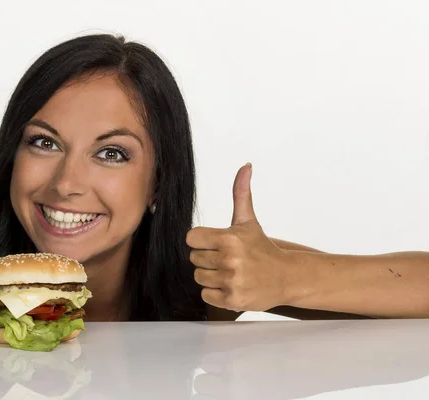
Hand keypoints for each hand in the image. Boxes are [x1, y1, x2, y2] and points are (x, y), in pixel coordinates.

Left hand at [186, 163, 291, 311]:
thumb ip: (241, 193)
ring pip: (199, 277)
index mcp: (229, 238)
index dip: (201, 241)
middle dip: (207, 258)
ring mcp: (231, 281)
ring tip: (229, 272)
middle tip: (226, 259)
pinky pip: (206, 295)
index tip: (215, 243)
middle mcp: (229, 260)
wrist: (287, 277)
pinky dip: (215, 292)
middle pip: (194, 258)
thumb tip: (245, 166)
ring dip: (210, 276)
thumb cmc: (262, 248)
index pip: (191, 238)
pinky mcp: (232, 300)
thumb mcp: (248, 221)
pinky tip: (230, 285)